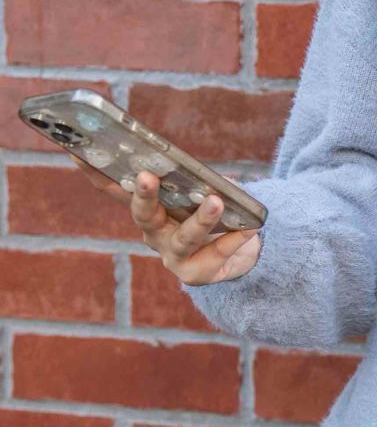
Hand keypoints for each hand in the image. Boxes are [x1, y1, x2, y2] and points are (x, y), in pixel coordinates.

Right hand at [75, 161, 261, 283]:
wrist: (237, 256)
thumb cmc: (210, 216)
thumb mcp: (201, 193)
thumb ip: (200, 182)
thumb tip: (211, 178)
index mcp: (147, 209)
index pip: (117, 189)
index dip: (96, 173)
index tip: (79, 152)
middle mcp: (153, 232)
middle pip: (143, 214)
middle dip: (144, 195)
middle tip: (146, 177)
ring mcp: (173, 256)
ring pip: (184, 237)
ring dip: (200, 218)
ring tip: (216, 201)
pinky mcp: (196, 274)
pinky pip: (216, 255)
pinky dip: (233, 240)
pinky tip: (248, 228)